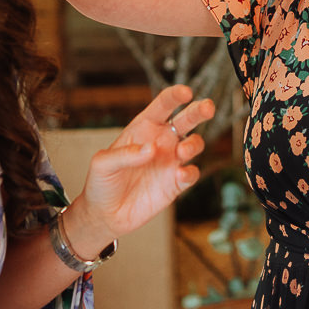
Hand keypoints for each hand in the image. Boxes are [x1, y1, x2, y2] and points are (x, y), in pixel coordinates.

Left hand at [64, 85, 215, 249]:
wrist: (105, 215)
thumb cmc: (101, 182)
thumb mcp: (102, 163)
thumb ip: (125, 154)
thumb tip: (152, 149)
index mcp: (144, 127)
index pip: (163, 105)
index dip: (175, 96)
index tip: (185, 92)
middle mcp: (162, 141)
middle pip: (187, 119)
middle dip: (199, 110)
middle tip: (207, 107)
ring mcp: (170, 161)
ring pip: (194, 144)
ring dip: (194, 144)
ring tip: (183, 151)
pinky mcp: (175, 183)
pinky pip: (191, 173)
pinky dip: (190, 172)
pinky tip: (180, 175)